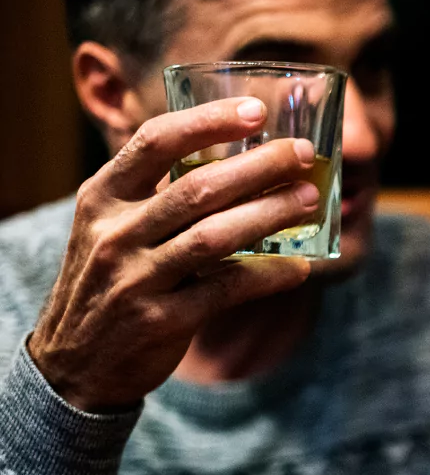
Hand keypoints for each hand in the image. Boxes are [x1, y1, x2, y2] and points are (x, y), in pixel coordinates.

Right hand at [28, 98, 318, 411]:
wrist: (73, 363)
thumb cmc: (110, 282)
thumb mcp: (111, 228)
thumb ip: (157, 196)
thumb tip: (242, 163)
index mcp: (102, 197)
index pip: (154, 142)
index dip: (207, 121)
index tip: (256, 110)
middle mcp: (114, 233)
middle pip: (197, 188)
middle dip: (259, 166)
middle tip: (304, 154)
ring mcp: (135, 279)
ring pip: (215, 237)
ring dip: (270, 214)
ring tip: (311, 200)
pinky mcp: (161, 320)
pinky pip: (226, 290)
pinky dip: (268, 276)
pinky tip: (300, 267)